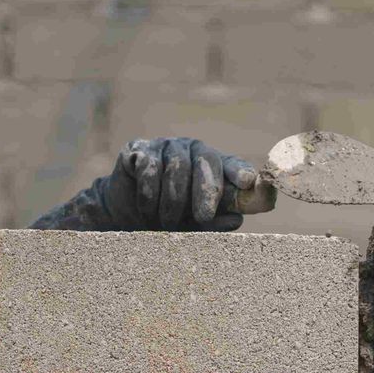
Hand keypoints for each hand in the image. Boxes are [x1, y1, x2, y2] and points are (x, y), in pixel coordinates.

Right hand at [104, 137, 260, 230]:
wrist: (126, 218)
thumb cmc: (167, 221)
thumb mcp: (193, 226)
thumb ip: (214, 222)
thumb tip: (235, 219)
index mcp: (214, 168)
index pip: (232, 164)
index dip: (240, 170)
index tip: (247, 181)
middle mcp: (192, 151)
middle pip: (206, 159)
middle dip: (206, 191)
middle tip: (203, 216)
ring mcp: (166, 147)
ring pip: (177, 166)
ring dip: (173, 202)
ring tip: (167, 223)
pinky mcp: (139, 150)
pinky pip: (150, 168)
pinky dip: (150, 194)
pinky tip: (147, 209)